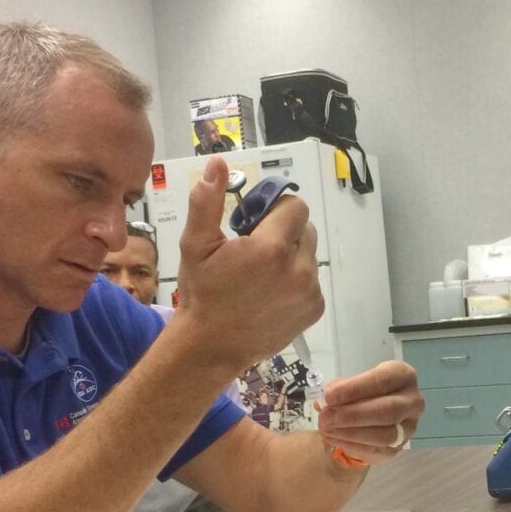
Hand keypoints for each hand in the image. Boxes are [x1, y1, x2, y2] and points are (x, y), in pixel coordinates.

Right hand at [174, 156, 323, 370]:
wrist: (210, 347)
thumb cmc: (201, 293)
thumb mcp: (195, 245)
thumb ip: (207, 202)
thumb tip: (218, 164)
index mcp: (272, 248)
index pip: (295, 206)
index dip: (274, 209)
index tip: (254, 223)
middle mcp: (299, 269)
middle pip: (306, 228)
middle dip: (283, 231)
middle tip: (254, 249)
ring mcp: (310, 292)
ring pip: (309, 254)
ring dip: (291, 256)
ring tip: (261, 275)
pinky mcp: (315, 309)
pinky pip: (312, 280)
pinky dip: (296, 280)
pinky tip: (270, 293)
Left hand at [316, 361, 423, 465]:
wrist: (368, 419)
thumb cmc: (361, 394)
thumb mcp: (350, 384)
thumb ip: (339, 389)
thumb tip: (325, 401)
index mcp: (402, 376)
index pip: (382, 380)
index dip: (354, 389)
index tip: (330, 396)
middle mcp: (412, 401)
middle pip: (387, 410)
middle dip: (352, 414)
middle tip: (326, 416)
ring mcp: (408, 427)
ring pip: (384, 434)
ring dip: (351, 433)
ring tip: (326, 428)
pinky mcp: (398, 447)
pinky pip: (376, 449)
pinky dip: (350, 444)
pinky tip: (333, 437)